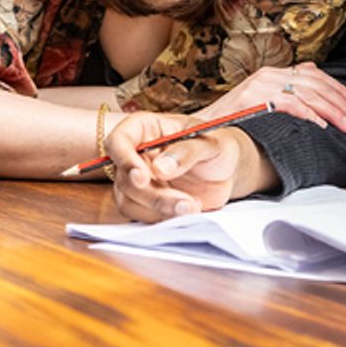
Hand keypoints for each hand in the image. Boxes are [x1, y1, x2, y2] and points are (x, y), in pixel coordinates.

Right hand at [105, 113, 275, 222]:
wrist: (227, 169)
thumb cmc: (218, 146)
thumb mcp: (211, 142)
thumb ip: (187, 151)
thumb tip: (159, 168)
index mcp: (145, 128)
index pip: (118, 141)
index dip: (125, 160)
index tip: (143, 178)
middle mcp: (135, 154)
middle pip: (124, 178)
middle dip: (153, 194)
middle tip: (184, 202)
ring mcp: (139, 180)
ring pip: (130, 201)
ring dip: (159, 209)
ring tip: (193, 206)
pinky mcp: (146, 202)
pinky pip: (142, 215)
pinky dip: (163, 218)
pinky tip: (189, 210)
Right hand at [203, 62, 345, 133]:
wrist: (201, 129)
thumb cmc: (234, 121)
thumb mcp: (263, 102)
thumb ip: (286, 92)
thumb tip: (314, 84)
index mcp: (274, 73)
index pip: (315, 75)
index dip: (338, 90)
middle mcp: (269, 74)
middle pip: (316, 85)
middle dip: (342, 104)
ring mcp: (261, 84)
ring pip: (308, 94)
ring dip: (333, 112)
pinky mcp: (255, 98)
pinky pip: (290, 104)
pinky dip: (310, 115)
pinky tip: (323, 127)